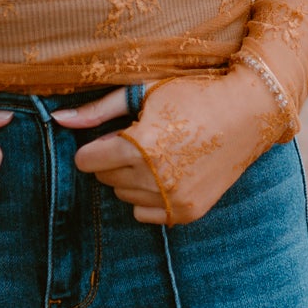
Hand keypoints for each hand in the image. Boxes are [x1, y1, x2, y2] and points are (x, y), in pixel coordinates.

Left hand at [59, 71, 283, 225]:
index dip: (95, 146)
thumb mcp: (144, 93)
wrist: (249, 112)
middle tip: (141, 139)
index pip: (87, 161)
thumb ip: (98, 110)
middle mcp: (155, 177)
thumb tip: (57, 119)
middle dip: (114, 159)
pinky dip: (150, 197)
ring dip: (132, 178)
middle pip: (105, 178)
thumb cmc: (193, 94)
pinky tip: (169, 172)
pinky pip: (146, 214)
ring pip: (125, 196)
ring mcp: (174, 198)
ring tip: (159, 153)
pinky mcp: (188, 211)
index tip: (113, 134)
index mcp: (140, 145)